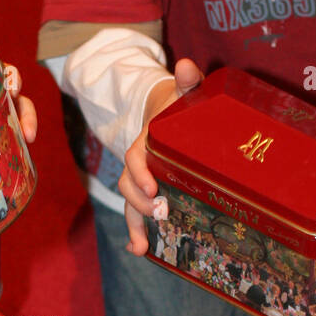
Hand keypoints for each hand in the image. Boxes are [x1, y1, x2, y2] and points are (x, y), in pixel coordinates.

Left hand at [0, 2, 36, 142]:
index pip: (8, 74)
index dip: (13, 81)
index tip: (13, 89)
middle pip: (19, 103)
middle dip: (26, 117)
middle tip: (29, 132)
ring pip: (10, 123)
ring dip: (18, 137)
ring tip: (21, 153)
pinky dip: (0, 151)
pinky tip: (0, 167)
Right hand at [118, 58, 203, 254]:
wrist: (169, 112)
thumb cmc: (181, 104)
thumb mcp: (185, 91)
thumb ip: (187, 81)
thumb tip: (186, 65)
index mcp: (146, 141)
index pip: (134, 157)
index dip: (139, 173)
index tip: (153, 187)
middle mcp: (139, 163)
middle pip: (128, 185)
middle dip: (139, 202)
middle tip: (160, 213)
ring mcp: (142, 179)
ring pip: (130, 204)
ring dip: (134, 226)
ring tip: (142, 247)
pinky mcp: (150, 192)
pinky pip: (138, 214)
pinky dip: (136, 232)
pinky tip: (141, 250)